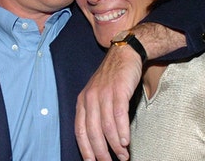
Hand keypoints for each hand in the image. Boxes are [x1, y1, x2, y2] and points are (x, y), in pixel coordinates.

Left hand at [75, 45, 142, 160]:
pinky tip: (125, 141)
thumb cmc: (112, 77)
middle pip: (92, 132)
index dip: (85, 149)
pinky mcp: (118, 90)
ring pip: (106, 126)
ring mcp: (103, 94)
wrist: (123, 53)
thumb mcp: (97, 94)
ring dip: (114, 145)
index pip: (79, 131)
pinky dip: (122, 131)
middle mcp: (90, 98)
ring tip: (123, 156)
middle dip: (101, 152)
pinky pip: (118, 115)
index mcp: (82, 101)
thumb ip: (96, 114)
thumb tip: (100, 140)